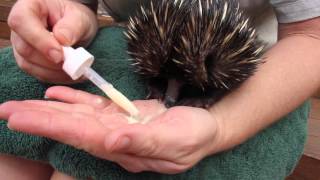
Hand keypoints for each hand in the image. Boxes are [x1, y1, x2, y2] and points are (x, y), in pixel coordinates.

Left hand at [0, 86, 222, 173]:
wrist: (204, 127)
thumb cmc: (194, 136)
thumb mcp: (175, 141)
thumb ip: (142, 144)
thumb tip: (110, 142)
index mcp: (125, 147)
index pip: (81, 137)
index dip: (52, 127)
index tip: (21, 119)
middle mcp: (115, 139)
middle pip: (72, 128)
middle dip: (39, 119)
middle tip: (6, 111)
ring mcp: (116, 126)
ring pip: (77, 116)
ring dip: (49, 109)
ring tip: (20, 104)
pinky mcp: (122, 114)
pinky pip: (92, 106)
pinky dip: (72, 99)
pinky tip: (54, 93)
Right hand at [8, 0, 97, 83]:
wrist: (76, 27)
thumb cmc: (75, 18)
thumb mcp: (79, 17)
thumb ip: (72, 27)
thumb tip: (62, 40)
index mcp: (28, 8)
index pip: (22, 23)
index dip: (39, 41)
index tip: (59, 55)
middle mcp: (20, 29)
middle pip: (25, 49)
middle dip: (51, 62)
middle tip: (74, 66)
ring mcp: (22, 47)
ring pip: (30, 65)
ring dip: (55, 72)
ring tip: (77, 71)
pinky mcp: (29, 62)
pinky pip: (38, 74)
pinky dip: (56, 77)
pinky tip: (71, 74)